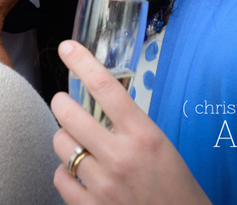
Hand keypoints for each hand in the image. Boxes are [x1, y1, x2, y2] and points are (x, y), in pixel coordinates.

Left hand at [51, 40, 211, 204]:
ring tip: (77, 144)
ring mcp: (104, 185)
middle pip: (69, 113)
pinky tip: (78, 175)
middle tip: (64, 102)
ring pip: (61, 144)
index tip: (67, 48)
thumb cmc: (177, 190)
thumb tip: (98, 103)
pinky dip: (65, 173)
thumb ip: (131, 126)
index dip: (82, 62)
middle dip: (61, 103)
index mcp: (145, 136)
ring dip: (65, 140)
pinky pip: (60, 177)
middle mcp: (121, 157)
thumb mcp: (162, 148)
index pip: (106, 87)